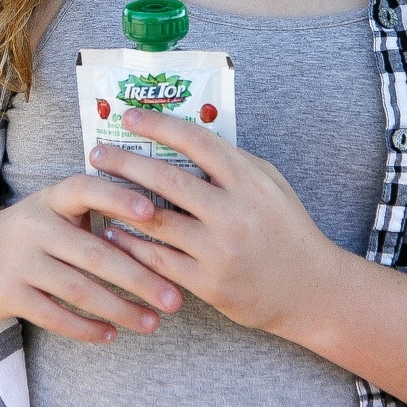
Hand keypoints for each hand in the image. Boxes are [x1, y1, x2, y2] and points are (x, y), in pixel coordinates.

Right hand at [0, 173, 182, 343]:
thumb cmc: (33, 233)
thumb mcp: (54, 210)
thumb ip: (94, 211)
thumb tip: (159, 222)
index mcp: (51, 198)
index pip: (85, 189)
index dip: (117, 198)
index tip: (152, 211)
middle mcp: (34, 225)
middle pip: (93, 253)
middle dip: (138, 277)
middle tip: (174, 298)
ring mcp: (19, 261)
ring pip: (78, 289)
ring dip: (119, 309)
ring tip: (153, 323)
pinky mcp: (8, 293)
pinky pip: (54, 315)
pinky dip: (86, 328)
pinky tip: (112, 334)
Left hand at [89, 108, 338, 338]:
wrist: (312, 290)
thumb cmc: (286, 227)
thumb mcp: (269, 183)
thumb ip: (231, 161)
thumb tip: (184, 136)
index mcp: (248, 181)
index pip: (196, 141)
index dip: (159, 124)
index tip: (128, 115)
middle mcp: (233, 214)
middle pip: (166, 179)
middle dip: (125, 161)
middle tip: (97, 152)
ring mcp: (219, 251)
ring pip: (155, 221)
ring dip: (118, 203)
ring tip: (94, 190)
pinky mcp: (209, 284)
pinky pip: (158, 260)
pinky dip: (130, 244)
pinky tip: (111, 233)